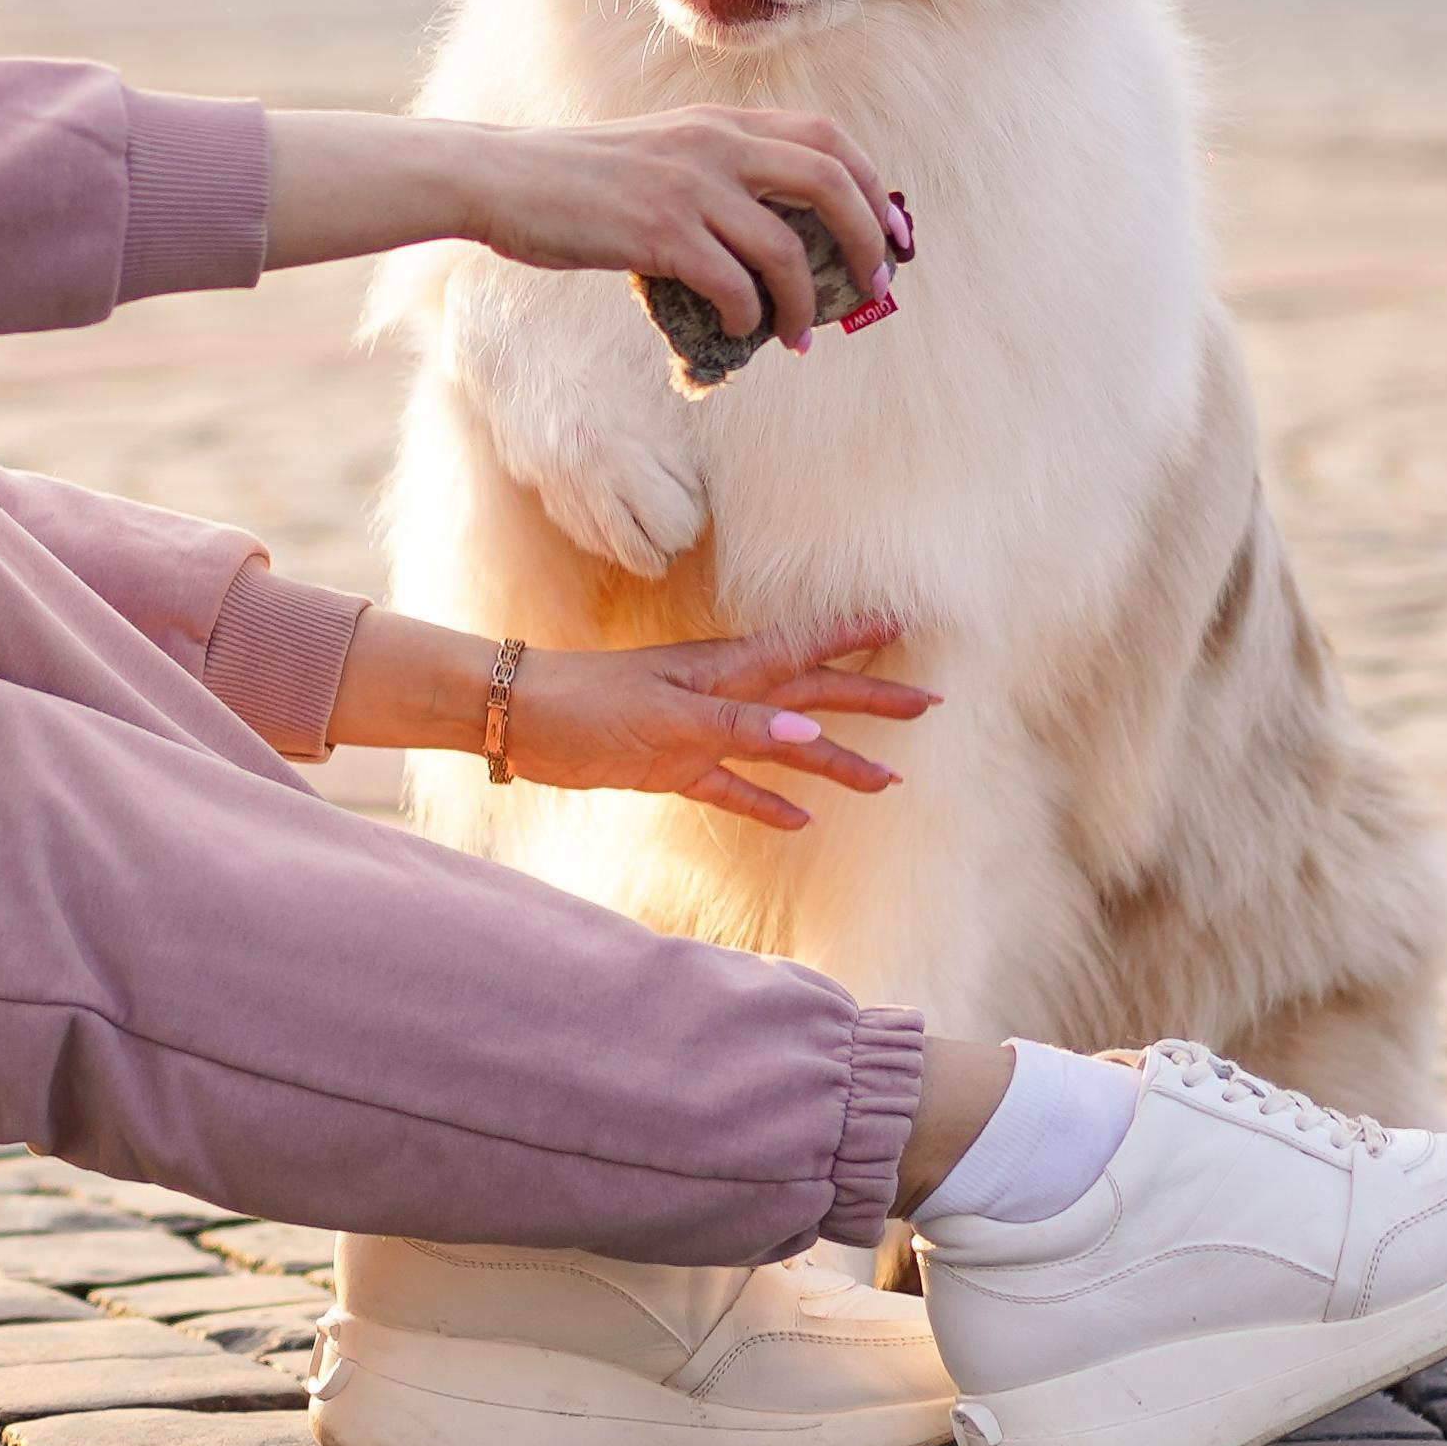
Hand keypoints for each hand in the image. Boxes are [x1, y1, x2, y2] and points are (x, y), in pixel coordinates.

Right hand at [462, 108, 903, 349]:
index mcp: (722, 123)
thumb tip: (773, 238)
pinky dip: (747, 318)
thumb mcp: (661, 154)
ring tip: (797, 337)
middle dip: (867, 241)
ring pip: (787, 249)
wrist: (503, 179)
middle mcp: (716, 144)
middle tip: (872, 288)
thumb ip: (716, 176)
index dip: (872, 188)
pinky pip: (733, 286)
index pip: (828, 139)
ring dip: (804, 304)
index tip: (890, 235)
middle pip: (830, 183)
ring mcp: (689, 187)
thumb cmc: (577, 180)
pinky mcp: (658, 233)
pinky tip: (737, 333)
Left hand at [504, 619, 937, 830]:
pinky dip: (769, 803)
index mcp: (726, 669)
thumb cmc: (589, 703)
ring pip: (784, 749)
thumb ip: (738, 727)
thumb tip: (812, 737)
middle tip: (925, 706)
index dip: (854, 637)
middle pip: (812, 697)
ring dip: (834, 762)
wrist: (521, 721)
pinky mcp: (676, 766)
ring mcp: (702, 731)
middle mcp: (724, 695)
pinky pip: (737, 787)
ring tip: (886, 780)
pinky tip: (801, 821)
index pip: (806, 649)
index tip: (904, 624)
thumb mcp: (667, 716)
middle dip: (869, 700)